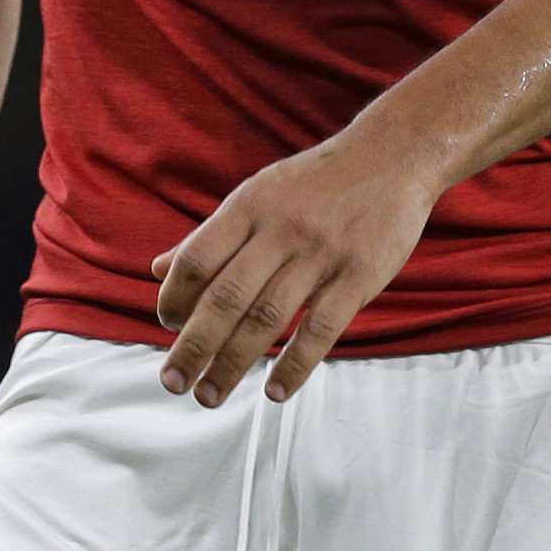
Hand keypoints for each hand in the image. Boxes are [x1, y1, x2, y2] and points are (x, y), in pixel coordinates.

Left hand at [153, 138, 437, 406]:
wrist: (394, 155)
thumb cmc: (318, 181)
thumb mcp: (258, 193)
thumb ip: (211, 235)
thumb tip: (157, 270)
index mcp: (250, 205)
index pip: (197, 258)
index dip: (174, 297)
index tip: (167, 326)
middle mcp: (281, 229)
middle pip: (225, 297)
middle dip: (193, 347)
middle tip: (173, 382)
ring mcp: (321, 253)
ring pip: (267, 318)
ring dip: (233, 363)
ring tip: (210, 395)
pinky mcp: (359, 275)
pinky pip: (321, 329)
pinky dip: (295, 365)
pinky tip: (275, 391)